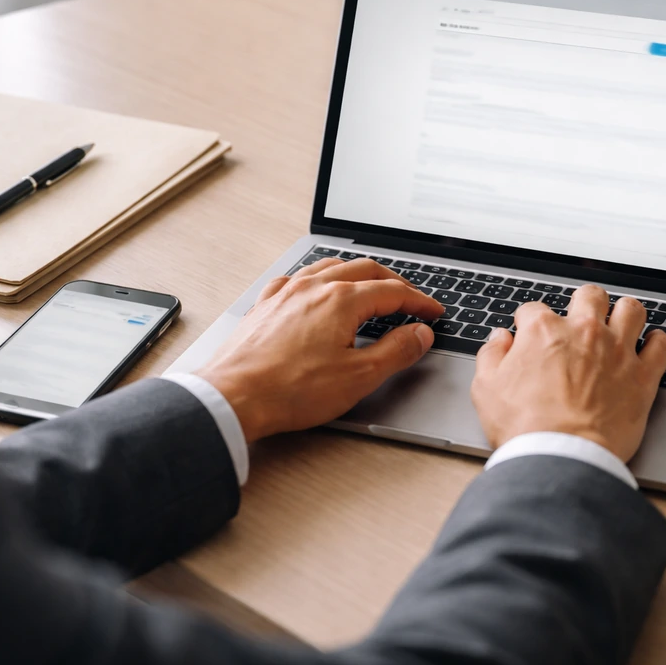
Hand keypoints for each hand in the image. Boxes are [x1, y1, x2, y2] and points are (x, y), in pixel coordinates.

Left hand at [195, 258, 443, 442]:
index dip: (419, 302)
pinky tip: (317, 289)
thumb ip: (396, 351)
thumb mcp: (358, 376)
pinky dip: (319, 279)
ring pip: (330, 267)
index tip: (432, 313)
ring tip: (371, 285)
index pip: (393, 292)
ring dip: (357, 274)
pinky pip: (297, 279)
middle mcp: (313, 287)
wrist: (233, 397)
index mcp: (341, 300)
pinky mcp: (265, 305)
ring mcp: (286, 293)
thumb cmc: (290, 390)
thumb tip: (419, 334)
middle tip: (411, 299)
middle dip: (394, 282)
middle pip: (364, 270)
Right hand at [470, 285, 665, 461]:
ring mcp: (616, 352)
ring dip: (624, 314)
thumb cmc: (525, 427)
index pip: (534, 309)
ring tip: (619, 325)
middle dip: (583, 303)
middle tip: (580, 319)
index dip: (529, 322)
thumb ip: (492, 356)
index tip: (530, 335)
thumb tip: (499, 339)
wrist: (562, 457)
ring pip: (631, 310)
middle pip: (590, 296)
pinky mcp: (642, 377)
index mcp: (543, 331)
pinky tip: (649, 347)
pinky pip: (661, 346)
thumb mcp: (486, 389)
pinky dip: (657, 343)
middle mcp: (583, 333)